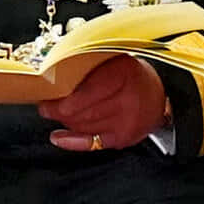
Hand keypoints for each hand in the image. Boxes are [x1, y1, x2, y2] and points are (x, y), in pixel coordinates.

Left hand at [39, 55, 169, 152]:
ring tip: (56, 114)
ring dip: (66, 121)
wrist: (158, 96)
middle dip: (59, 111)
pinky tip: (58, 136)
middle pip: (84, 112)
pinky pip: (91, 143)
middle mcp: (128, 100)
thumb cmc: (130, 75)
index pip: (90, 92)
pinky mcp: (123, 139)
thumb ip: (89, 66)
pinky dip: (71, 141)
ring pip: (84, 126)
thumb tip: (53, 76)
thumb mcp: (113, 60)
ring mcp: (127, 122)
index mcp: (125, 74)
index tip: (46, 99)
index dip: (66, 100)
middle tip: (46, 107)